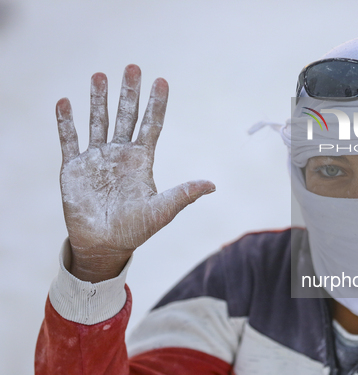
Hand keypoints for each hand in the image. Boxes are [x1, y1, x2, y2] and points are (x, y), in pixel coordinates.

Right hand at [57, 65, 214, 281]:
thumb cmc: (135, 229)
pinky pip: (69, 140)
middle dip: (129, 92)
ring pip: (98, 121)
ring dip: (99, 99)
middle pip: (126, 116)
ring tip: (100, 75)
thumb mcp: (162, 210)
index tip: (161, 80)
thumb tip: (212, 185)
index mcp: (142, 160)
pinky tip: (65, 102)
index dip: (156, 104)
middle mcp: (120, 154)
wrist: (104, 245)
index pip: (151, 125)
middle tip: (133, 66)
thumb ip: (184, 194)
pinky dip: (66, 122)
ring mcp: (97, 158)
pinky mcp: (74, 167)